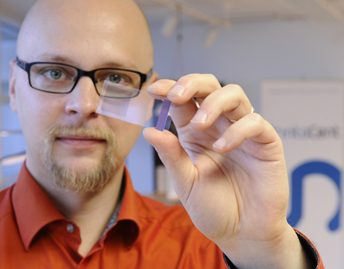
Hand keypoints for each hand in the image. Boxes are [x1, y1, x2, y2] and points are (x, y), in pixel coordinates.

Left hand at [143, 74, 308, 267]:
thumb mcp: (185, 183)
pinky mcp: (265, 143)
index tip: (154, 89)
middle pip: (210, 86)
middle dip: (192, 83)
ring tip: (199, 126)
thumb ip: (171, 156)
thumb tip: (149, 131)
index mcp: (195, 134)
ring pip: (234, 95)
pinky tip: (222, 148)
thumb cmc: (213, 208)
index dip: (170, 89)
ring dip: (213, 103)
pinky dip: (237, 130)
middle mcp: (218, 127)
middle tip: (176, 95)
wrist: (242, 233)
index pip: (183, 101)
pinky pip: (254, 122)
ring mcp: (242, 132)